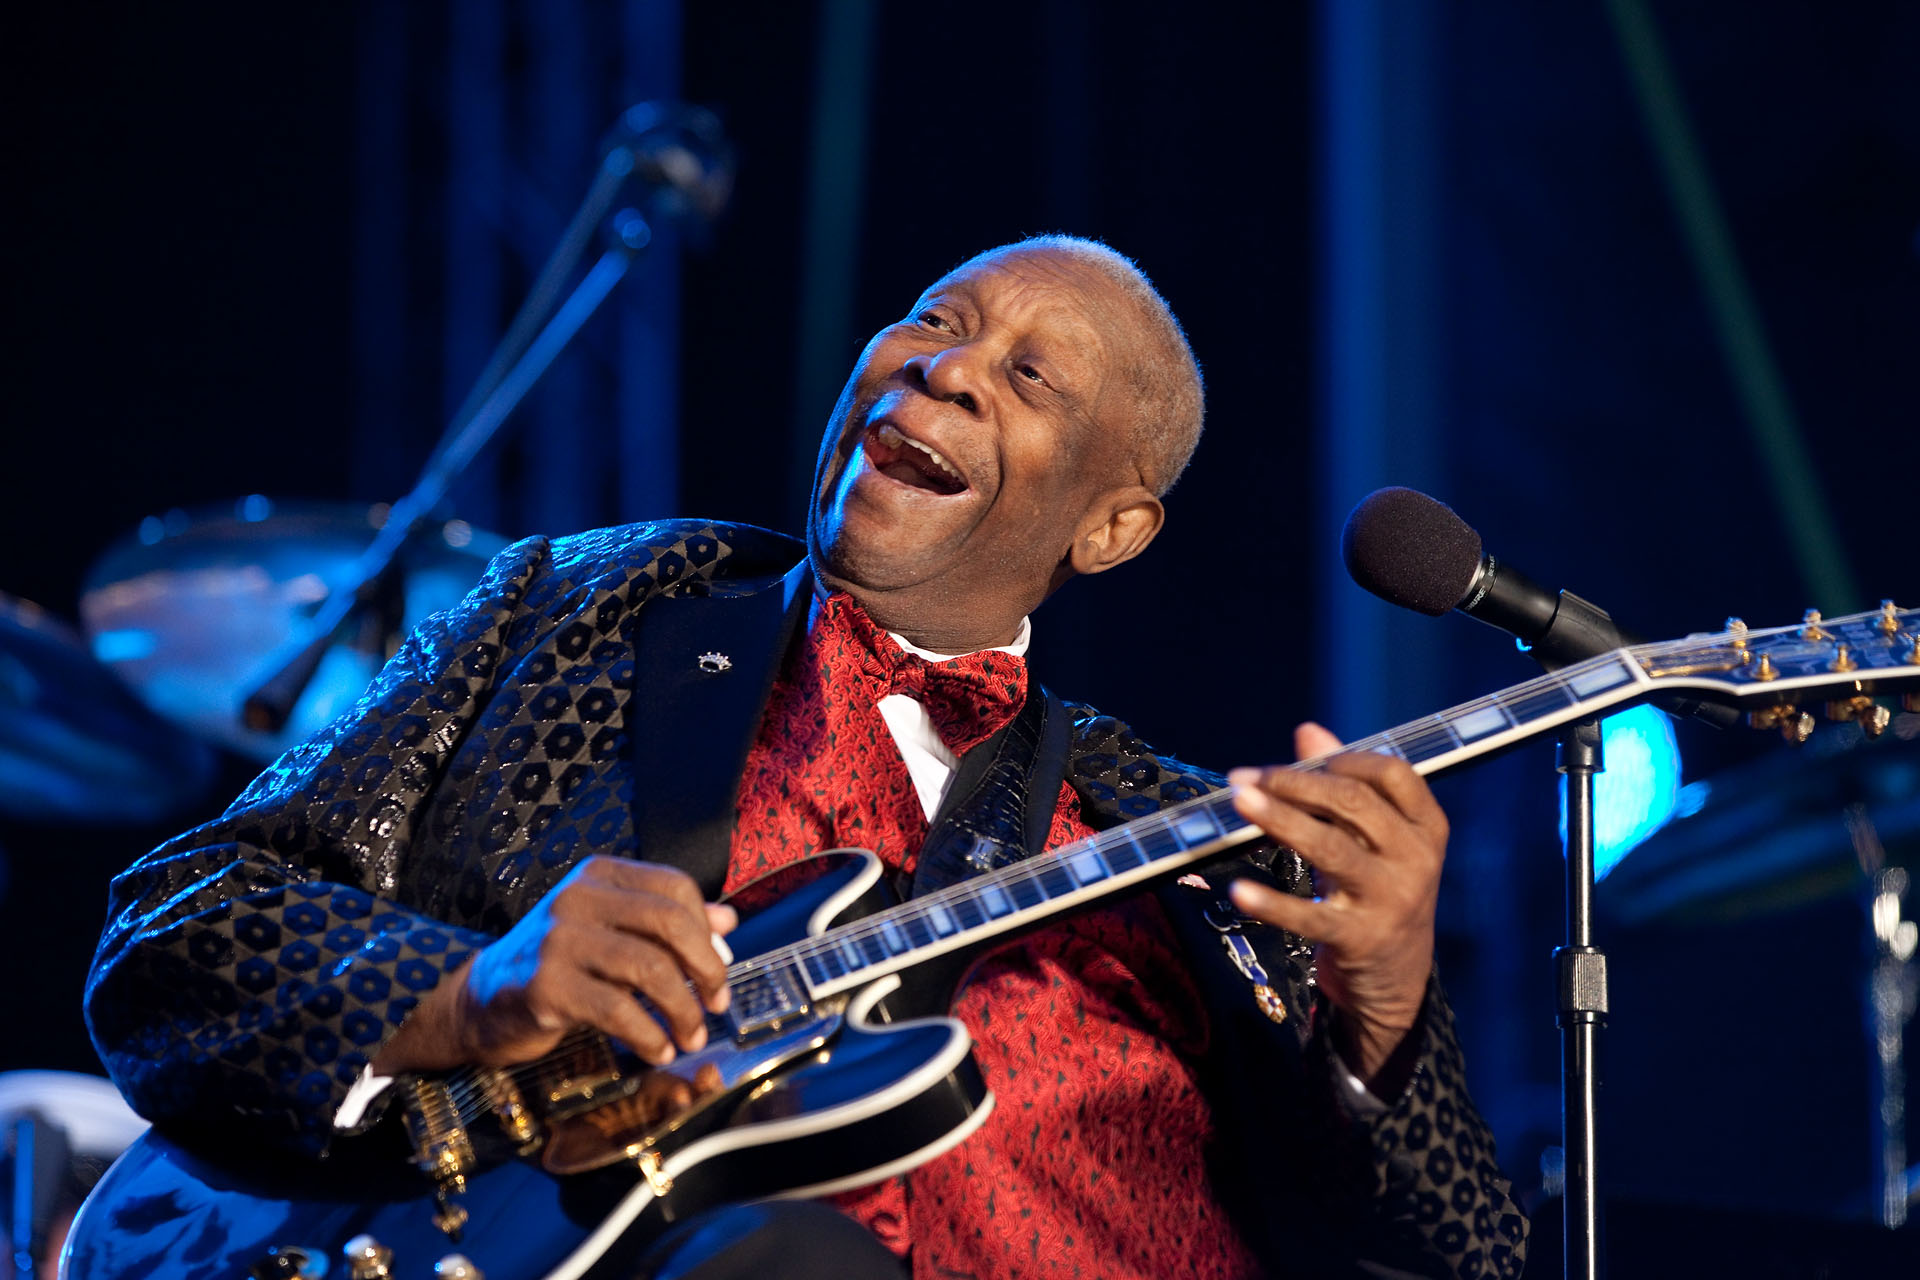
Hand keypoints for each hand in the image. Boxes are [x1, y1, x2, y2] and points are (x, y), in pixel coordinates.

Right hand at [373, 856, 737, 1074]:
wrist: (482, 1001)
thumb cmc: (559, 965)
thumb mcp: (612, 932)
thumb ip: (667, 924)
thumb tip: (728, 922)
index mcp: (599, 877)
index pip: (675, 887)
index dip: (707, 931)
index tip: (720, 969)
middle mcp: (578, 898)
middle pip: (669, 923)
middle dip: (706, 969)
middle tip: (716, 1004)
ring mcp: (558, 940)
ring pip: (650, 969)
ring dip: (682, 1010)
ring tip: (690, 1036)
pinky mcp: (546, 986)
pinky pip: (618, 1010)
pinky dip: (649, 1035)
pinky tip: (658, 1049)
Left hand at [1225, 723, 1446, 1089]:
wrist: (1397, 980)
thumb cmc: (1378, 891)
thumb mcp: (1372, 839)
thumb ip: (1342, 786)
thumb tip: (1308, 731)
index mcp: (1426, 826)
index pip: (1392, 773)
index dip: (1343, 759)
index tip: (1299, 760)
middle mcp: (1416, 859)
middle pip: (1354, 804)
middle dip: (1295, 784)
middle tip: (1245, 778)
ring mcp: (1391, 899)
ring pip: (1330, 848)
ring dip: (1280, 820)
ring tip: (1238, 801)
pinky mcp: (1360, 938)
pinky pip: (1309, 916)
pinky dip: (1271, 903)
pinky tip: (1238, 889)